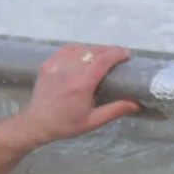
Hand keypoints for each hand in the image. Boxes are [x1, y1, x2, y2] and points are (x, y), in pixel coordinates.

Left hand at [18, 44, 139, 144]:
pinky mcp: (48, 64)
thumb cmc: (65, 124)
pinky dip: (78, 48)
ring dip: (94, 49)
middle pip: (93, 51)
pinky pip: (66, 49)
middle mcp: (69, 71)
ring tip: (103, 55)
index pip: (103, 60)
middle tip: (118, 55)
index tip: (126, 55)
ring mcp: (56, 66)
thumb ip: (115, 110)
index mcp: (81, 84)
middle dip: (109, 50)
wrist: (36, 123)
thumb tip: (137, 104)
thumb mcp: (92, 121)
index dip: (117, 54)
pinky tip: (84, 53)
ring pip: (80, 48)